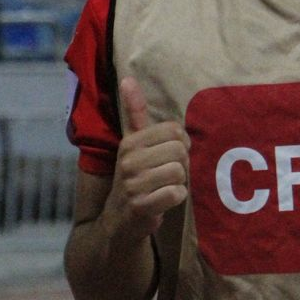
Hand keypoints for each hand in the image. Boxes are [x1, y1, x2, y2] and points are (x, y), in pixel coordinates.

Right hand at [106, 77, 189, 245]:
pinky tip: (164, 200)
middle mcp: (128, 161)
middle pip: (180, 151)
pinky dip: (177, 197)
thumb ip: (134, 112)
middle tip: (167, 173)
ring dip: (179, 182)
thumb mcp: (132, 143)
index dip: (181, 143)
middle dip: (181, 163)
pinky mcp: (141, 206)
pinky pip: (177, 193)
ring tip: (164, 186)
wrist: (118, 220)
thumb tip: (127, 78)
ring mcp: (133, 184)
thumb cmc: (134, 176)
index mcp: (129, 142)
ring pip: (180, 172)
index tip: (170, 154)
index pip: (174, 130)